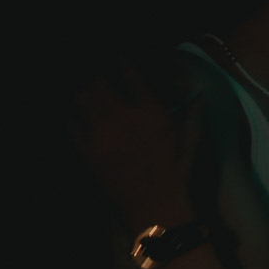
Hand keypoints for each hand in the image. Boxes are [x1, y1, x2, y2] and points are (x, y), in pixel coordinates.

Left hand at [71, 66, 207, 233]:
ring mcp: (100, 132)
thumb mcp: (191, 143)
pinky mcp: (86, 150)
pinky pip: (68, 123)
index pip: (126, 69)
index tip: (114, 59)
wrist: (156, 209)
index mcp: (149, 110)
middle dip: (91, 72)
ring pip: (78, 96)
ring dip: (79, 90)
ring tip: (81, 90)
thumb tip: (200, 94)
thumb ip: (193, 114)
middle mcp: (122, 115)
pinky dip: (69, 115)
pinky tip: (73, 114)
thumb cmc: (177, 176)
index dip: (117, 60)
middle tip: (91, 72)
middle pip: (94, 78)